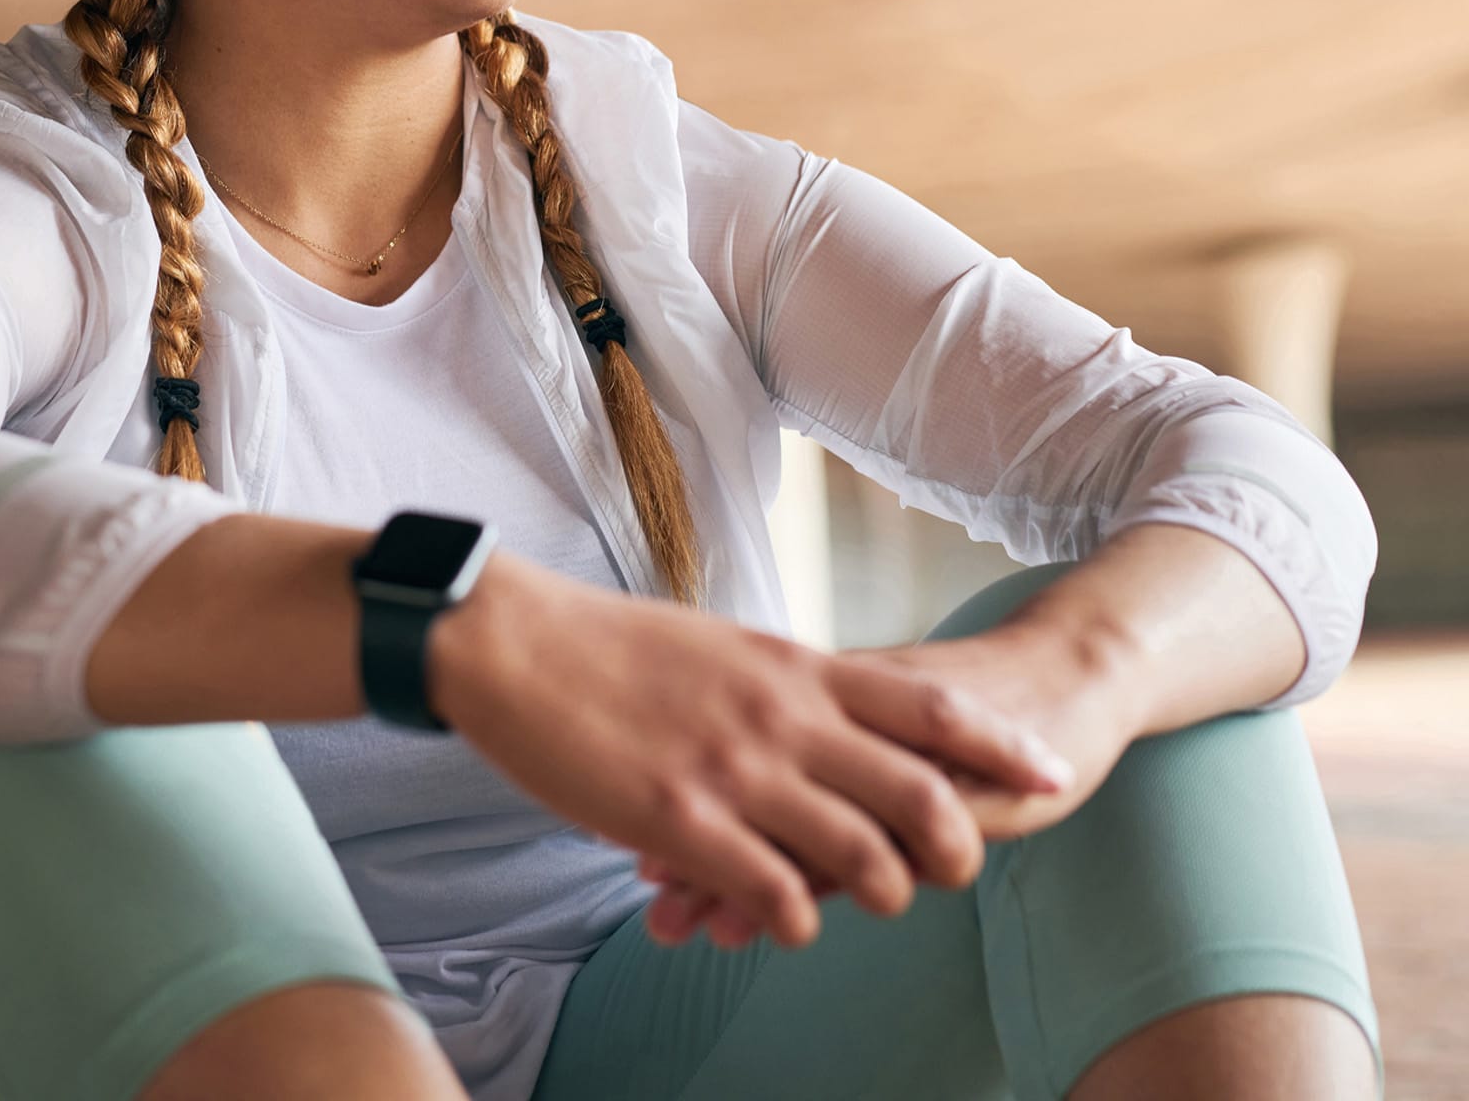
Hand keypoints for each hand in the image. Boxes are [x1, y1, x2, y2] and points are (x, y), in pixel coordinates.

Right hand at [427, 554, 1082, 950]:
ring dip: (877, 894)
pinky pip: (777, 897)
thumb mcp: (723, 646)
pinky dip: (794, 920)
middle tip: (953, 871)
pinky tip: (778, 915)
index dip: (1001, 745)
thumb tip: (828, 713)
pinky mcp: (680, 822)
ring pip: (861, 859)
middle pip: (920, 794)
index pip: (930, 706)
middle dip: (956, 846)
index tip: (1051, 774)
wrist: (513, 644)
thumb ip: (785, 685)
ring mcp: (735, 772)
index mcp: (793, 667)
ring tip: (863, 898)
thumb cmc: (610, 644)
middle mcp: (782, 718)